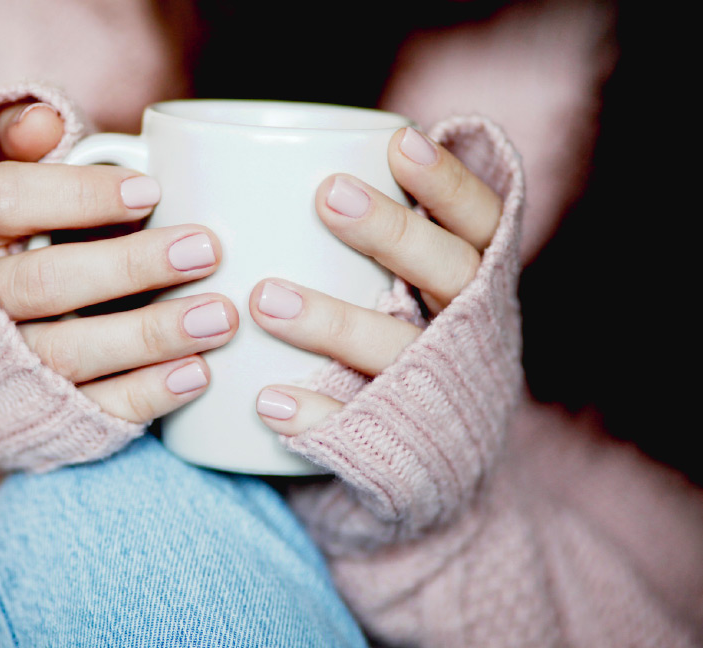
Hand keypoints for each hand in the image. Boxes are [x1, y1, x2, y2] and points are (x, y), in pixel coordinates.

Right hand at [0, 102, 237, 422]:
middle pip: (45, 282)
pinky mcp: (36, 416)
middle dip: (130, 268)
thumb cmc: (27, 243)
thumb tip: (44, 119)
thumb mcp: (19, 185)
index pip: (5, 201)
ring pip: (68, 353)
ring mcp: (2, 365)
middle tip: (206, 250)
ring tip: (220, 317)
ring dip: (149, 336)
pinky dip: (145, 395)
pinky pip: (90, 411)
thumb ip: (26, 142)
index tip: (152, 191)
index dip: (77, 196)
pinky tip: (197, 374)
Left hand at [250, 126, 502, 433]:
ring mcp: (439, 393)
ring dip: (334, 323)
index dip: (449, 184)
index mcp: (478, 283)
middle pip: (449, 273)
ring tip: (264, 299)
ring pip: (397, 351)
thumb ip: (381, 235)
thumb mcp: (413, 288)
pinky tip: (268, 400)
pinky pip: (361, 430)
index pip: (481, 223)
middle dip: (393, 232)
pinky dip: (317, 416)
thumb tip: (293, 154)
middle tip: (328, 196)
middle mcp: (470, 333)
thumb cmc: (400, 342)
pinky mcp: (407, 450)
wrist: (434, 464)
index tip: (400, 143)